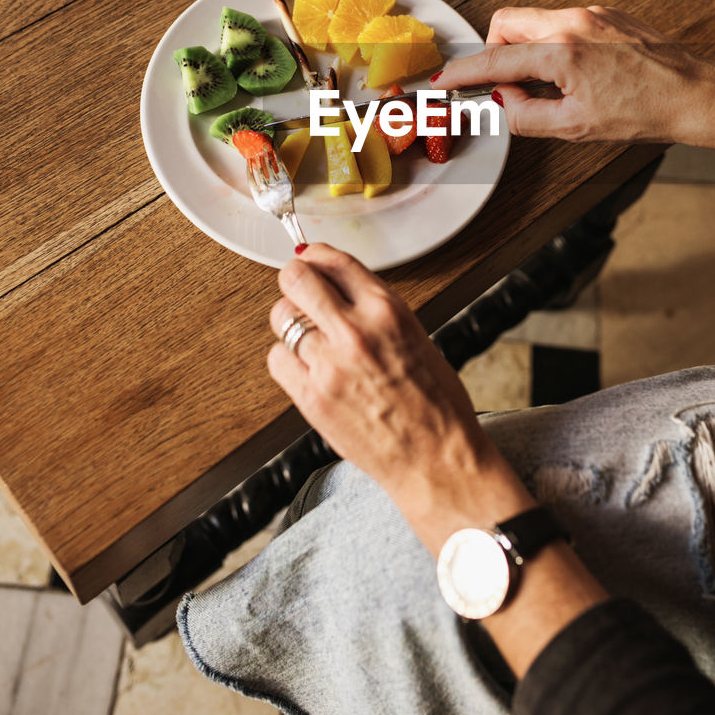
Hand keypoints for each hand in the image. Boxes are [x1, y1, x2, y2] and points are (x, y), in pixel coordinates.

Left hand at [267, 244, 532, 549]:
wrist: (437, 459)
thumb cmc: (437, 404)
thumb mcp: (416, 337)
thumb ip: (376, 310)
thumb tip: (340, 286)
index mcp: (388, 311)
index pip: (335, 261)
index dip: (315, 255)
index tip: (308, 257)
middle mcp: (355, 331)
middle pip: (297, 280)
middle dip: (294, 280)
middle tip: (298, 289)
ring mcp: (329, 365)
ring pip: (282, 317)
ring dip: (291, 322)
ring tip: (307, 336)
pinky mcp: (311, 397)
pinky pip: (277, 359)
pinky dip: (286, 358)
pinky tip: (305, 367)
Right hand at [439, 5, 714, 145]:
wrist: (694, 94)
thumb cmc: (645, 112)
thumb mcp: (576, 127)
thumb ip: (525, 116)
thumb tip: (501, 104)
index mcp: (562, 53)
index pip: (494, 60)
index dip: (462, 73)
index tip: (444, 81)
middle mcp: (574, 23)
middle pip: (506, 24)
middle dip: (495, 52)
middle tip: (507, 85)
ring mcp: (592, 14)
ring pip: (534, 22)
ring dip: (527, 50)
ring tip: (548, 86)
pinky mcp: (608, 15)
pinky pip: (562, 23)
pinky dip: (554, 45)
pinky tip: (574, 74)